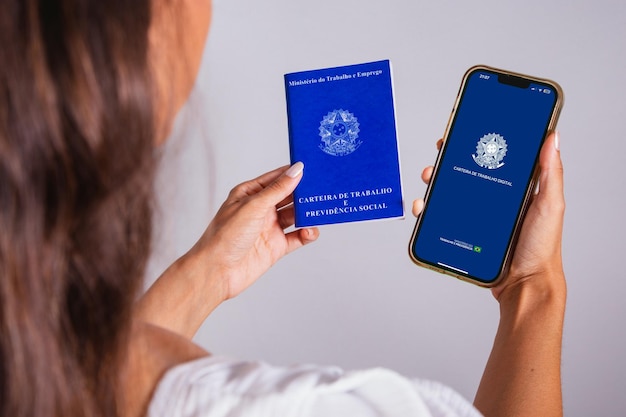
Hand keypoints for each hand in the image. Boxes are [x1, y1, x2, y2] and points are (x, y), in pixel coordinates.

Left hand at [187, 162, 318, 301]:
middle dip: (304, 192)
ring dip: (307, 212)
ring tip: (321, 208)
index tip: (313, 166)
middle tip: (323, 187)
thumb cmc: (225, 235)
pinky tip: (311, 230)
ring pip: (295, 216)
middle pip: (288, 196)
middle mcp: (260, 209)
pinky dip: (307, 233)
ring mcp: (269, 228)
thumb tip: (296, 170)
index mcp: (250, 194)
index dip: (293, 172)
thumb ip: (278, 189)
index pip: (276, 178)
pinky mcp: (276, 247)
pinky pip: (297, 237)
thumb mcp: (254, 206)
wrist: (217, 272)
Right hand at [412, 132, 565, 301]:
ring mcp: (475, 216)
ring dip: (434, 182)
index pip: (492, 158)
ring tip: (429, 177)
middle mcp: (492, 199)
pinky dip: (427, 210)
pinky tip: (423, 207)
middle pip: (465, 172)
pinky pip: (440, 218)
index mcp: (513, 188)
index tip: (464, 131)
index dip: (477, 143)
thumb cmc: (542, 246)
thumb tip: (552, 138)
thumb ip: (551, 172)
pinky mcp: (462, 232)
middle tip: (441, 153)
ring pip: (449, 193)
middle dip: (448, 160)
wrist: (524, 283)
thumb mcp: (550, 204)